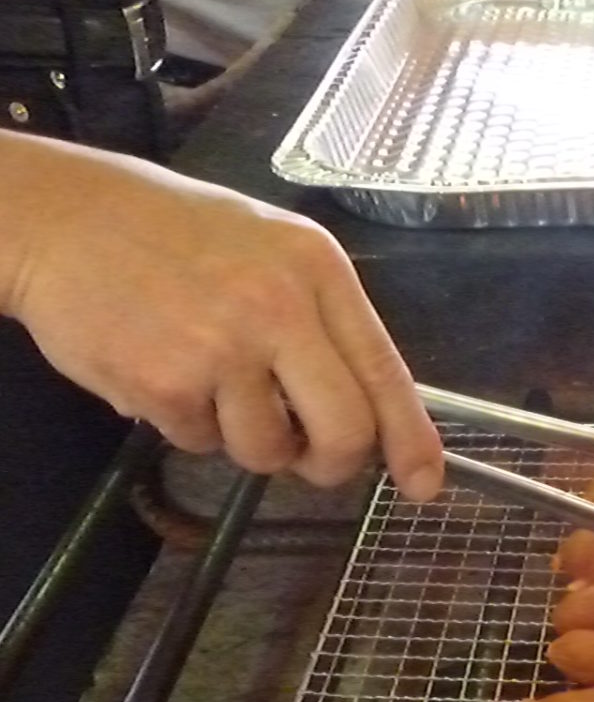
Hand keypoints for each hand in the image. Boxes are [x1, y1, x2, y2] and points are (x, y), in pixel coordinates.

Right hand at [0, 135, 443, 502]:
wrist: (60, 219)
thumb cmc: (169, 235)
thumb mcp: (267, 250)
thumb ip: (321, 325)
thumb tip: (371, 417)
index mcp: (315, 269)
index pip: (385, 370)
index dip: (410, 439)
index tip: (425, 483)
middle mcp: (278, 307)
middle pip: (345, 432)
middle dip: (330, 463)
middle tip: (306, 455)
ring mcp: (221, 347)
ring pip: (268, 451)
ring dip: (242, 438)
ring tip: (207, 381)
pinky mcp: (165, 384)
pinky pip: (200, 444)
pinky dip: (183, 424)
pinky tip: (160, 368)